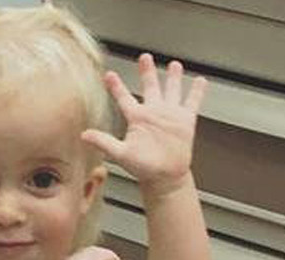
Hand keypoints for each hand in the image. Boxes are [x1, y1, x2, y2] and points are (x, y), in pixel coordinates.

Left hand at [81, 53, 207, 195]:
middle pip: (150, 87)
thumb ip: (104, 142)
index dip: (116, 86)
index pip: (124, 98)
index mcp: (137, 118)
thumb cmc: (143, 168)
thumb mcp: (121, 154)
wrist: (165, 177)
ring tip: (174, 64)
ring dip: (173, 78)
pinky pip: (192, 102)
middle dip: (147, 71)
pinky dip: (197, 92)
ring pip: (171, 90)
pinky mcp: (185, 121)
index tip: (109, 75)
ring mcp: (169, 115)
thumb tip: (84, 135)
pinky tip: (200, 81)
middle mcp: (153, 113)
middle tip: (144, 57)